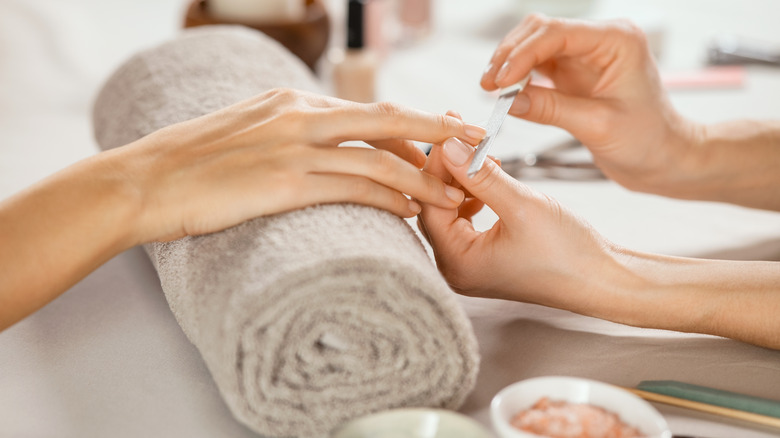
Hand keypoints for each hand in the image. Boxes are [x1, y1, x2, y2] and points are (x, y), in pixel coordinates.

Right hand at [117, 88, 485, 242]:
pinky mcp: (285, 182)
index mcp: (291, 100)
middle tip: (479, 145)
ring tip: (458, 196)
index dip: (411, 126)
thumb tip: (322, 151)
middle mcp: (300, 115)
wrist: (145, 181)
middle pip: (388, 122)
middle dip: (439, 133)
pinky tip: (413, 212)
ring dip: (425, 179)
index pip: (367, 112)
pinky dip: (390, 199)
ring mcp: (294, 147)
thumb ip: (287, 133)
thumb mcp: (246, 131)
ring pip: (379, 160)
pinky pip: (353, 189)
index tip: (442, 136)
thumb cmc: (191, 163)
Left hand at [418, 132, 615, 311]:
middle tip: (461, 134)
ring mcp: (469, 264)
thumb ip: (481, 176)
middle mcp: (456, 268)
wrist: (602, 280)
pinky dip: (473, 194)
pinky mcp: (484, 256)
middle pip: (435, 208)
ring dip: (462, 180)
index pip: (430, 205)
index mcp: (458, 263)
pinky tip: (489, 176)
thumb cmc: (567, 252)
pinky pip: (465, 219)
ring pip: (450, 211)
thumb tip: (449, 145)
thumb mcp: (521, 205)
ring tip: (481, 154)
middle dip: (448, 170)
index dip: (438, 166)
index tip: (449, 132)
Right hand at [480, 14, 698, 192]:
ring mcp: (585, 55)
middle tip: (488, 86)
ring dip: (509, 64)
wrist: (664, 159)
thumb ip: (551, 109)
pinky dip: (518, 77)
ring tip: (491, 90)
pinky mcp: (573, 73)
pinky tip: (504, 93)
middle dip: (510, 55)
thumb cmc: (648, 141)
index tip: (499, 82)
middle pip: (541, 30)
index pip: (557, 33)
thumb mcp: (597, 126)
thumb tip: (507, 101)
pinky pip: (537, 66)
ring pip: (534, 45)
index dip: (522, 55)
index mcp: (617, 40)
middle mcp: (600, 40)